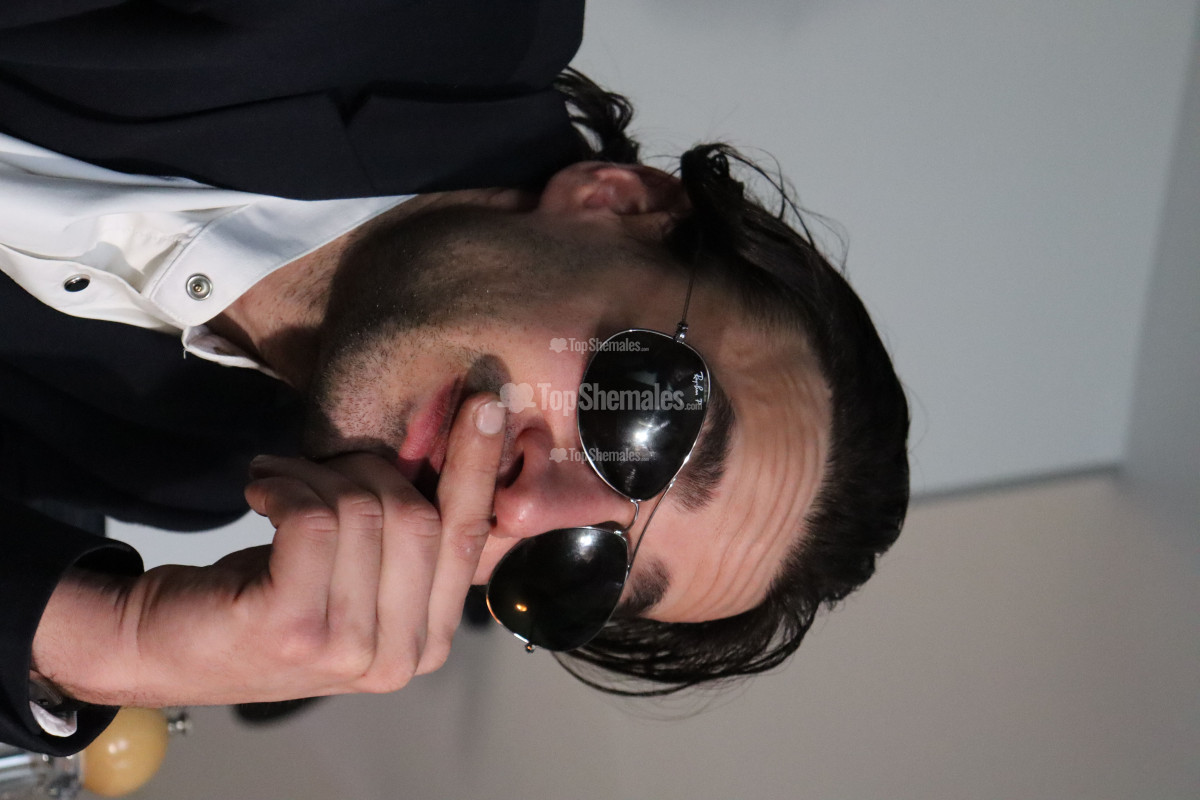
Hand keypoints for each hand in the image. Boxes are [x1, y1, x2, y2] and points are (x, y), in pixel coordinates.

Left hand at [34, 394, 505, 707]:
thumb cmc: (272, 596)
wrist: (164, 648)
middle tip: (321, 462)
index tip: (484, 403)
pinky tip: (260, 490)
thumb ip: (414, 539)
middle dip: (369, 468)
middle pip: (420, 518)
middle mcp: (398, 657)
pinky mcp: (291, 627)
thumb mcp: (360, 577)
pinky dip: (284, 485)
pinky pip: (313, 518)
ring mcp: (346, 649)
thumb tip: (469, 449)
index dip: (479, 468)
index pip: (472, 540)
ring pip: (365, 512)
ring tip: (280, 479)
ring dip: (315, 474)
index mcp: (428, 640)